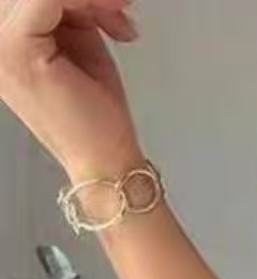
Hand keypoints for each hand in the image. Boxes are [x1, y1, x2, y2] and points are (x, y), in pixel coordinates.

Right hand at [0, 0, 142, 180]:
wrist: (104, 159)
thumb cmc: (94, 113)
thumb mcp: (77, 39)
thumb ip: (67, 6)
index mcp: (3, 33)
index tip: (116, 4)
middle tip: (119, 11)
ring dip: (90, 0)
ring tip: (119, 24)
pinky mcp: (15, 47)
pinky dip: (88, 2)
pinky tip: (115, 22)